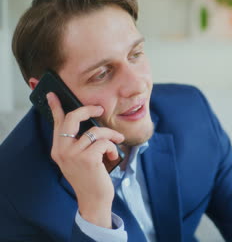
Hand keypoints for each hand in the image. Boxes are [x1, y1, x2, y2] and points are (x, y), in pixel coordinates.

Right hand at [46, 92, 123, 227]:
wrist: (94, 200)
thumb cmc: (91, 177)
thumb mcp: (80, 158)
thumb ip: (79, 142)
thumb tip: (90, 124)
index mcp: (58, 149)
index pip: (57, 123)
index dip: (56, 107)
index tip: (53, 94)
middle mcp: (62, 150)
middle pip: (72, 118)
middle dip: (88, 110)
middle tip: (100, 109)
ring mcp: (73, 154)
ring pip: (95, 131)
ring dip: (111, 135)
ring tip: (117, 141)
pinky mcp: (87, 158)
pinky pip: (104, 142)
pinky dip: (112, 147)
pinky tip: (113, 156)